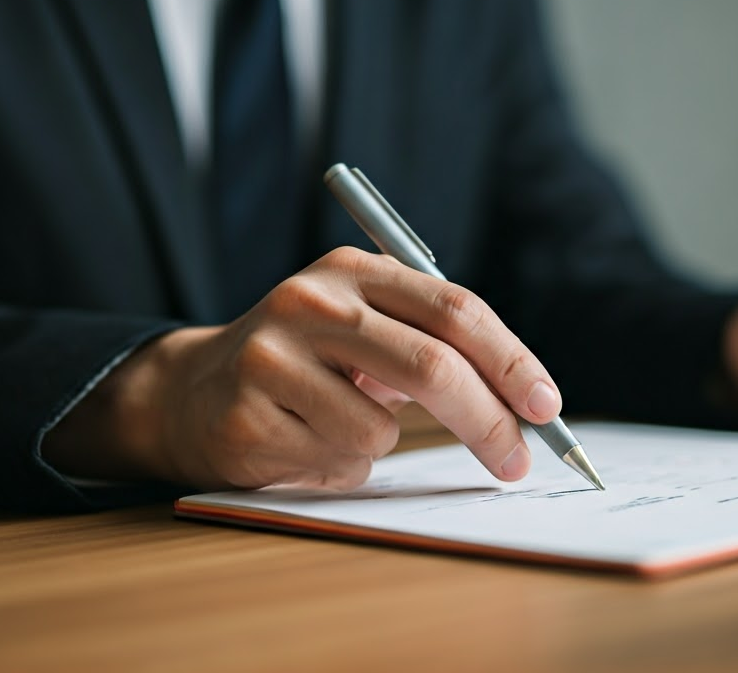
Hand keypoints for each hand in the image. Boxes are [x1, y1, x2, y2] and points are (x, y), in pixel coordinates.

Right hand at [42, 247, 562, 490]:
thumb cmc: (306, 364)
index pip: (455, 309)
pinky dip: (338, 466)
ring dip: (381, 446)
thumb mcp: (364, 328)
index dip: (511, 360)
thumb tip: (525, 402)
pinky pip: (336, 461)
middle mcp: (312, 302)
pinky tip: (300, 440)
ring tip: (337, 426)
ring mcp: (273, 355)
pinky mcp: (248, 412)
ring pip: (381, 430)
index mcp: (354, 270)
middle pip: (431, 365)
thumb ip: (431, 344)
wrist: (191, 391)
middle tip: (517, 461)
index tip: (546, 407)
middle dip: (488, 421)